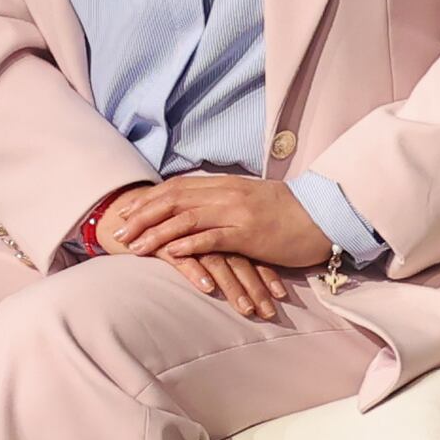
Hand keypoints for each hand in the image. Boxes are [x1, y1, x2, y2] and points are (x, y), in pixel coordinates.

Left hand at [96, 173, 335, 273]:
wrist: (322, 216)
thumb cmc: (287, 213)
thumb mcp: (250, 201)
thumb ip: (224, 202)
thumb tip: (199, 209)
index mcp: (224, 184)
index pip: (176, 188)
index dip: (148, 199)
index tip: (125, 211)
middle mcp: (226, 194)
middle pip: (173, 200)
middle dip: (142, 215)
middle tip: (117, 231)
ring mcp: (236, 212)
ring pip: (185, 219)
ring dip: (155, 233)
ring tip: (133, 246)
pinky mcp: (248, 233)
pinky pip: (211, 238)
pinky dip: (187, 247)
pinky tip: (167, 255)